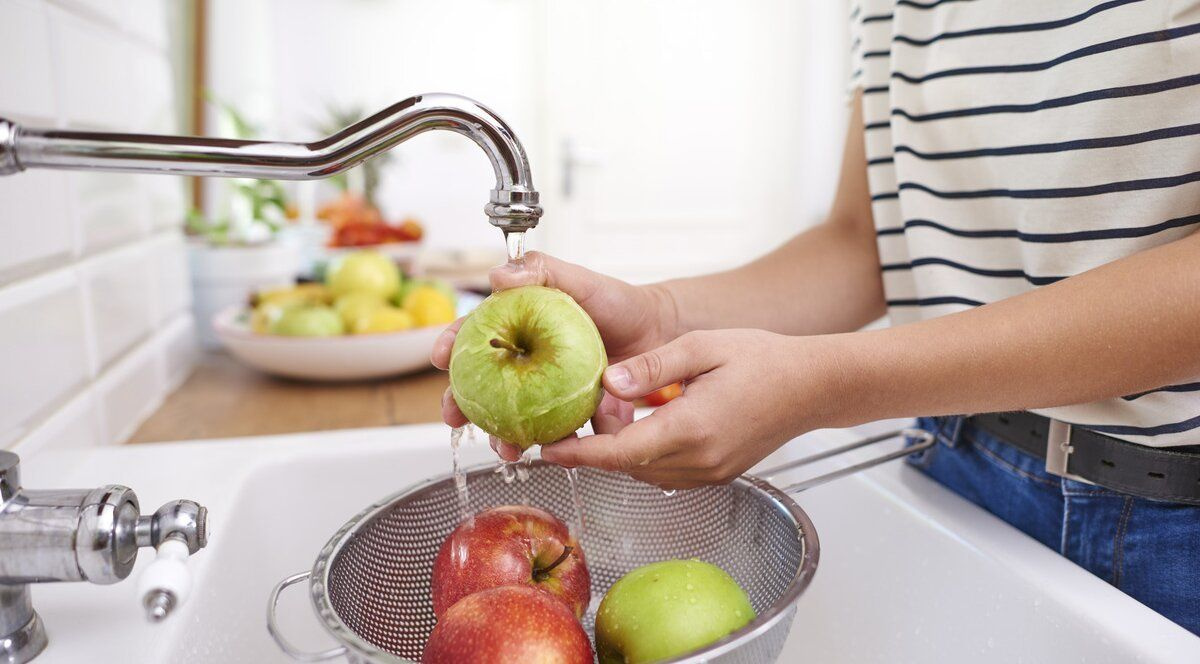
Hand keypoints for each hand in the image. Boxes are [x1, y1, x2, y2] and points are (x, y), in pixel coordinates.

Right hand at [431, 251, 677, 459]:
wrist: (658, 331)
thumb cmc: (616, 302)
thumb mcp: (580, 280)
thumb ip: (542, 270)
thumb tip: (498, 275)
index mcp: (518, 327)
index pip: (475, 335)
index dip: (452, 345)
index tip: (439, 357)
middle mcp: (526, 362)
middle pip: (483, 385)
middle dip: (462, 405)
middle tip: (453, 417)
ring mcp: (546, 391)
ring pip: (513, 417)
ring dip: (502, 436)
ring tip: (504, 447)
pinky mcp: (571, 414)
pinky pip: (557, 433)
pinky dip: (554, 446)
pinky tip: (552, 452)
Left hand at [540, 329, 845, 489]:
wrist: (812, 386)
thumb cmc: (763, 360)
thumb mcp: (701, 347)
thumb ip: (652, 366)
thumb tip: (608, 381)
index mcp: (693, 428)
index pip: (620, 453)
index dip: (579, 453)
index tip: (546, 449)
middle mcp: (699, 460)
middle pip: (627, 465)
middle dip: (596, 444)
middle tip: (579, 411)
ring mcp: (709, 473)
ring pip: (644, 472)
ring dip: (621, 449)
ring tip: (610, 413)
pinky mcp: (716, 475)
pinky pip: (665, 472)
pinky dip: (645, 454)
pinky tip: (644, 424)